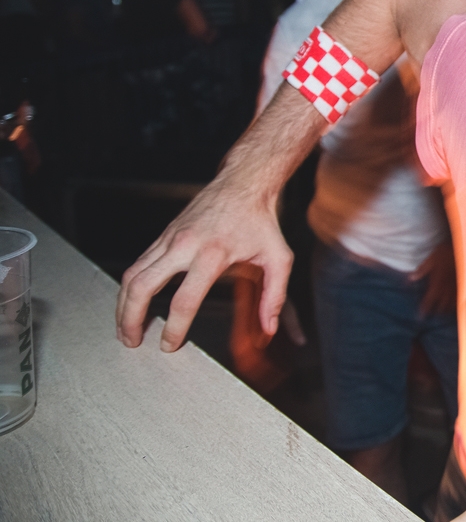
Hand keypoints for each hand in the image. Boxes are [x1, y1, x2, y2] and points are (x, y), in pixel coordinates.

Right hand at [116, 173, 293, 351]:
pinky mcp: (163, 235)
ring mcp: (169, 239)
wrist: (243, 184)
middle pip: (142, 286)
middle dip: (131, 318)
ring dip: (123, 305)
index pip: (184, 300)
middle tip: (132, 341)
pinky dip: (130, 287)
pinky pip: (137, 264)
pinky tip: (133, 302)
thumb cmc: (260, 221)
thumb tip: (270, 328)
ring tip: (125, 328)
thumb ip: (275, 296)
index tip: (170, 344)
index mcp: (212, 254)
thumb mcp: (278, 258)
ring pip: (132, 274)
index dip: (173, 328)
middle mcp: (184, 245)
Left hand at [416, 241, 456, 317]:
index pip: (429, 301)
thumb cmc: (446, 252)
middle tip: (433, 313)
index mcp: (437, 284)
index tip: (421, 316)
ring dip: (447, 310)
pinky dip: (458, 306)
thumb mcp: (432, 259)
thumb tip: (410, 278)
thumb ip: (422, 270)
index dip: (424, 310)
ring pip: (452, 306)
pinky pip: (462, 301)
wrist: (465, 249)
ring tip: (443, 312)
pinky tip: (457, 306)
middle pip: (441, 307)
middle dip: (436, 312)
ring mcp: (457, 290)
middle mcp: (447, 290)